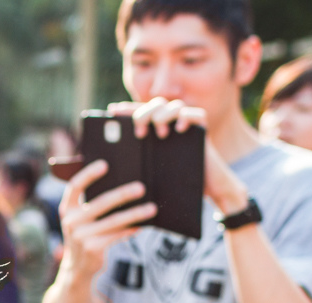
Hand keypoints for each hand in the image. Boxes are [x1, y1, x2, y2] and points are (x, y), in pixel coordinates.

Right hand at [57, 159, 155, 281]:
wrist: (77, 267)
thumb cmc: (85, 235)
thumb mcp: (80, 219)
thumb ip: (90, 204)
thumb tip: (124, 187)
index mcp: (66, 209)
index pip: (75, 186)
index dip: (88, 174)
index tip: (105, 164)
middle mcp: (71, 221)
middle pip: (100, 202)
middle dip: (122, 194)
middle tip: (141, 188)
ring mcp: (81, 236)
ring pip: (113, 221)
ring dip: (135, 214)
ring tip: (151, 209)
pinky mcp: (92, 249)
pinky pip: (117, 235)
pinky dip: (131, 229)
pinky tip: (142, 225)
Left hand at [110, 99, 249, 214]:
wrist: (201, 189)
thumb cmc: (172, 181)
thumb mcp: (148, 169)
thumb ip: (134, 160)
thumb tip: (109, 158)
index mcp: (154, 129)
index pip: (140, 111)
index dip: (126, 109)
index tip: (112, 111)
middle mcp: (170, 123)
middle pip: (156, 105)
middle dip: (145, 113)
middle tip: (139, 133)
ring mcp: (186, 125)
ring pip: (175, 105)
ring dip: (164, 114)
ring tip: (160, 133)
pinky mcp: (202, 131)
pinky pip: (197, 114)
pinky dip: (187, 117)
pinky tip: (179, 128)